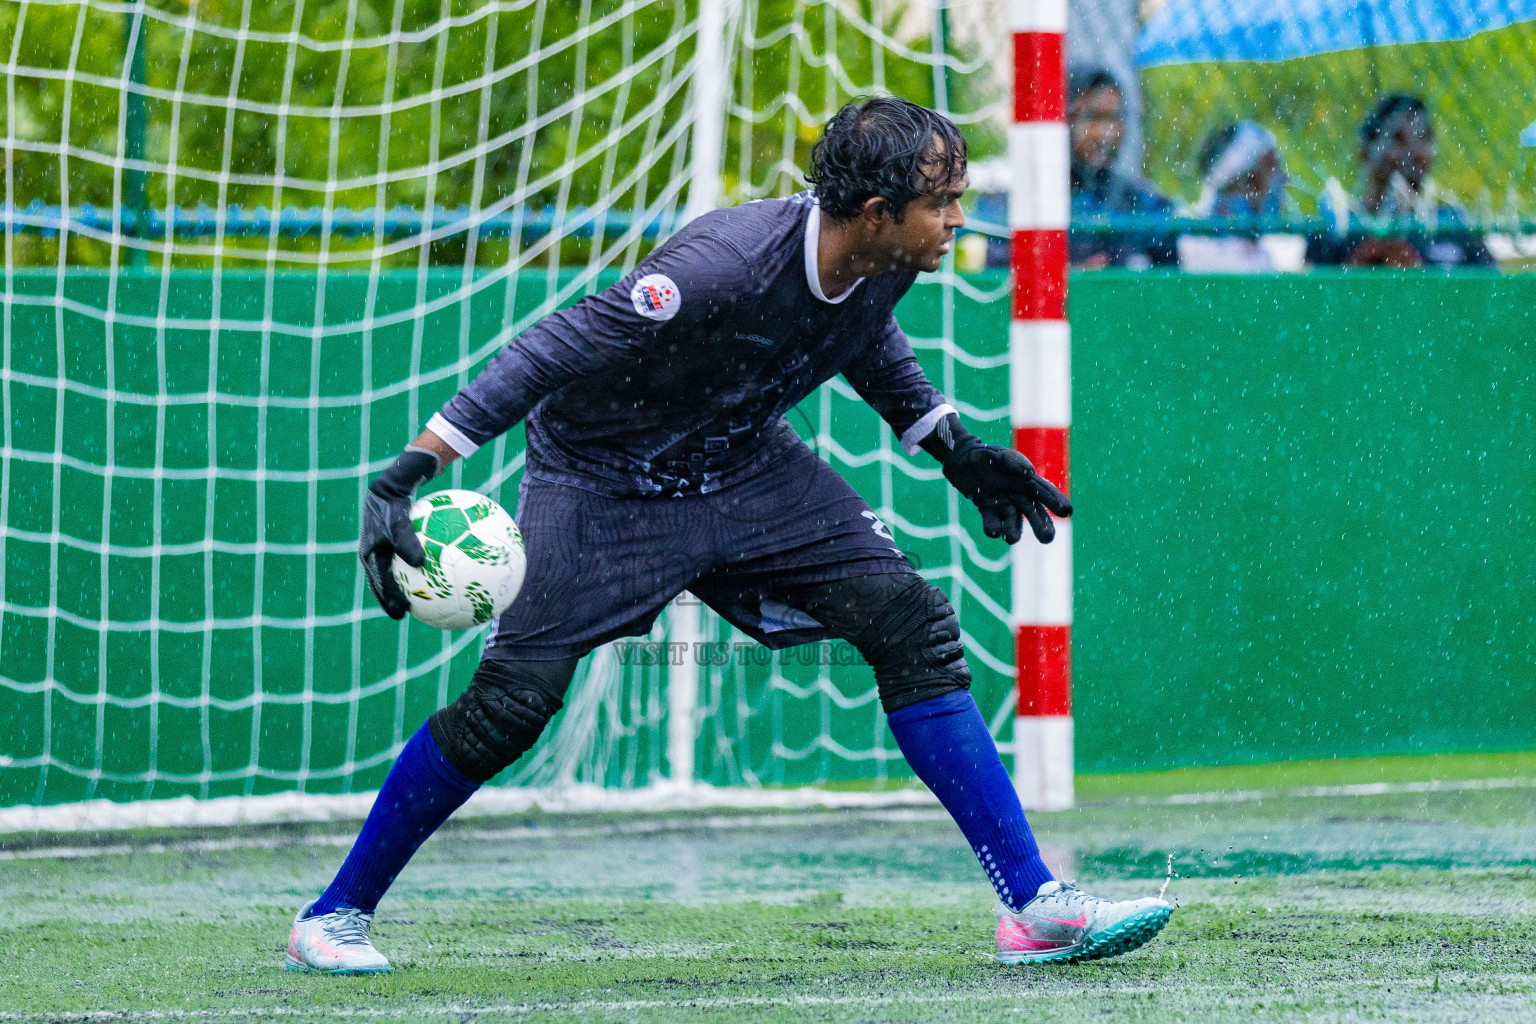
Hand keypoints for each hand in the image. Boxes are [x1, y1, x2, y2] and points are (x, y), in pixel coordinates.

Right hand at [359, 447, 440, 617]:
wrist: (392, 482)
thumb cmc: (396, 503)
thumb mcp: (400, 523)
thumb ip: (408, 543)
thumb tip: (420, 564)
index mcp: (370, 554)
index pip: (379, 584)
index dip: (389, 600)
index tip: (401, 614)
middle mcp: (374, 552)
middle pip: (384, 582)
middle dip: (394, 598)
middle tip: (408, 613)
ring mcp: (383, 546)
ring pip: (394, 571)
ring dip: (406, 584)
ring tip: (424, 597)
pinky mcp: (394, 539)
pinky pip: (407, 556)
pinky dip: (418, 565)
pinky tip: (438, 569)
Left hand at [921, 413, 1071, 543]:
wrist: (960, 459)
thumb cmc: (984, 455)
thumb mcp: (998, 455)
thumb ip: (1013, 463)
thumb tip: (1028, 474)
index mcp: (1026, 480)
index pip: (1044, 491)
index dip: (1056, 501)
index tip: (1067, 511)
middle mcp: (1017, 494)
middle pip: (1033, 512)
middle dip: (1041, 525)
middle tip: (1047, 538)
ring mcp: (1003, 504)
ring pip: (1013, 521)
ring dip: (1014, 531)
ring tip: (1011, 539)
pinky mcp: (987, 509)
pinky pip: (992, 521)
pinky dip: (992, 527)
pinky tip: (993, 532)